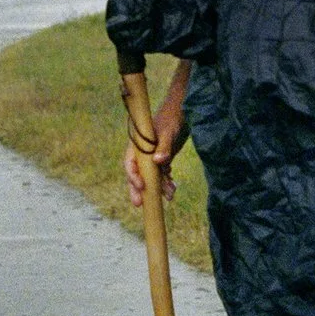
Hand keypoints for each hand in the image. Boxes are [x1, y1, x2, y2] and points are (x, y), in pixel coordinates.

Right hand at [124, 62, 188, 209]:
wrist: (184, 111)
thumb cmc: (173, 118)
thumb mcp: (169, 132)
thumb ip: (164, 147)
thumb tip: (158, 162)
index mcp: (138, 144)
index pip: (130, 163)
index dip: (133, 176)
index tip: (141, 186)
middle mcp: (143, 152)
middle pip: (137, 174)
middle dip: (138, 189)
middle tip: (139, 204)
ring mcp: (153, 156)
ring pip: (152, 176)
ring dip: (158, 187)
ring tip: (169, 196)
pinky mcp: (163, 158)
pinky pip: (162, 174)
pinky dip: (167, 182)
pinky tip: (173, 189)